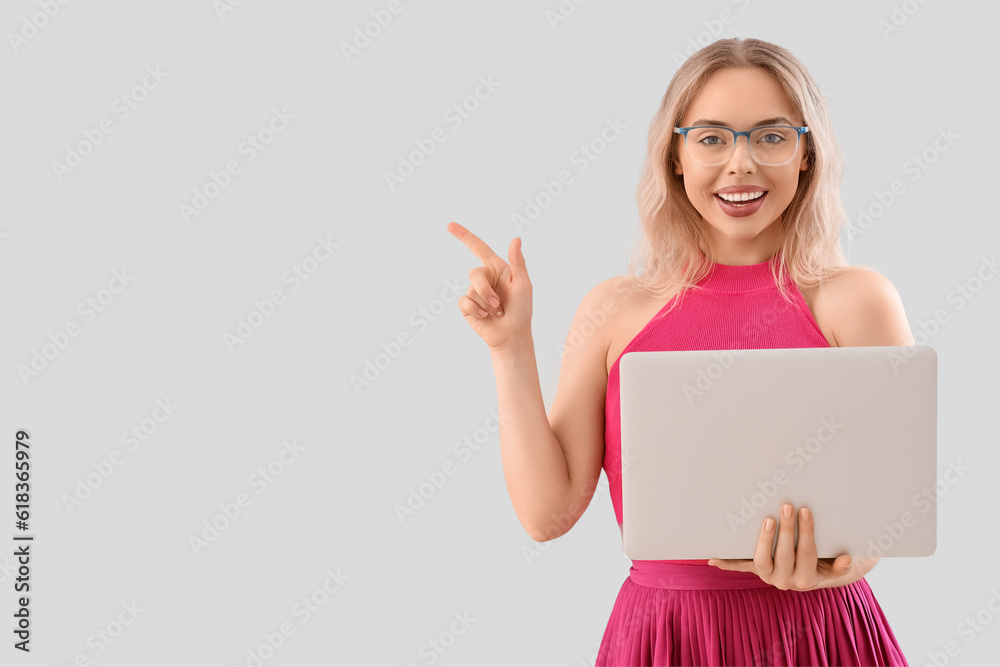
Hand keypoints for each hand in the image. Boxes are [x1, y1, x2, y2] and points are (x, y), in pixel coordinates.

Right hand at [447, 222, 531, 350]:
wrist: (512, 334)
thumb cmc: (522, 309)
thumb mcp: (523, 284)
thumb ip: (518, 262)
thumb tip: (516, 238)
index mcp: (496, 267)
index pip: (478, 247)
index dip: (464, 235)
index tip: (449, 225)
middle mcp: (484, 277)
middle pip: (474, 273)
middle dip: (486, 291)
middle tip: (499, 305)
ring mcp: (474, 292)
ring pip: (471, 291)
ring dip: (486, 304)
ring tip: (498, 313)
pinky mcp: (467, 306)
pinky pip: (464, 302)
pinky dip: (476, 310)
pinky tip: (486, 317)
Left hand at [707, 503, 854, 590]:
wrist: (809, 578)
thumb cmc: (823, 564)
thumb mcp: (834, 568)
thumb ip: (839, 566)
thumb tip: (848, 559)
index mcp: (806, 579)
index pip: (807, 552)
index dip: (806, 532)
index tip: (805, 511)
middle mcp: (784, 581)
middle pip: (785, 554)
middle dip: (787, 529)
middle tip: (787, 506)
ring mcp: (767, 575)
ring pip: (761, 560)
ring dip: (764, 540)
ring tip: (768, 519)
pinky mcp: (754, 570)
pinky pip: (740, 567)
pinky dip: (727, 564)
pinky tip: (713, 559)